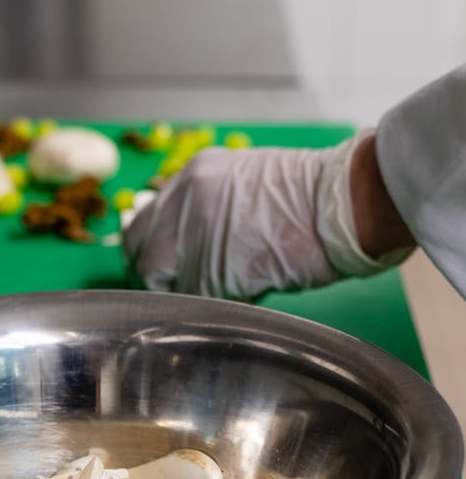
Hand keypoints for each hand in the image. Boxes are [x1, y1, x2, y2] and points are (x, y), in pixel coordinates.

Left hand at [123, 133, 412, 299]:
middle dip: (154, 275)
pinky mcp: (209, 268)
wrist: (340, 202)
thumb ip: (210, 210)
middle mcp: (184, 199)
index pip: (147, 219)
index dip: (154, 249)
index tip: (168, 267)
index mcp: (194, 175)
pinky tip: (242, 293)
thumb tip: (194, 246)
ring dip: (187, 291)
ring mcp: (193, 234)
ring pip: (164, 279)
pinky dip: (212, 303)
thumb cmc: (309, 199)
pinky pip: (194, 298)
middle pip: (138, 250)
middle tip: (181, 288)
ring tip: (224, 289)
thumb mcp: (246, 186)